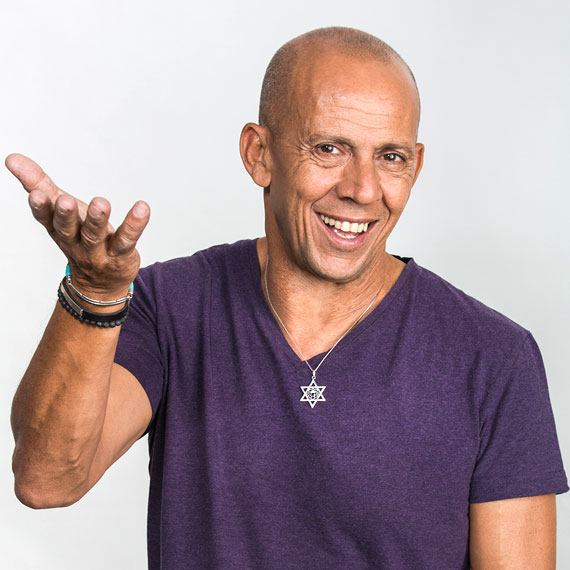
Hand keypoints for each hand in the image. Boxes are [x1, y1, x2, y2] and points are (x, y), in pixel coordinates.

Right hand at [6, 153, 149, 298]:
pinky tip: (142, 208)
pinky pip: (127, 239)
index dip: (40, 208)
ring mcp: (98, 251)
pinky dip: (134, 224)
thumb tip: (11, 158)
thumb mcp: (59, 210)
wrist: (100, 285)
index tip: (35, 194)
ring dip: (98, 219)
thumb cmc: (79, 238)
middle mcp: (75, 242)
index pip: (45, 219)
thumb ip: (38, 183)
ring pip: (95, 236)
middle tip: (65, 201)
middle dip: (66, 216)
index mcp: (58, 229)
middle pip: (68, 230)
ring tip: (101, 203)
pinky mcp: (120, 254)